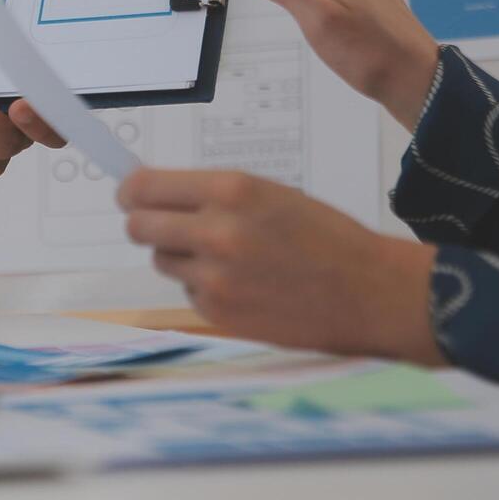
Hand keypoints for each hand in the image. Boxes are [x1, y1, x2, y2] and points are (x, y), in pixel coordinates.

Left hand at [118, 168, 444, 363]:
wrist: (369, 292)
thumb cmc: (326, 237)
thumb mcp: (269, 194)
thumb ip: (213, 195)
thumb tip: (154, 193)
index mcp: (230, 191)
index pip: (145, 187)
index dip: (130, 190)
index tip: (129, 193)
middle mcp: (215, 232)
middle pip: (138, 226)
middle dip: (145, 223)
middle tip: (160, 224)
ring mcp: (214, 277)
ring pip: (162, 260)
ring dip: (180, 256)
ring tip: (225, 256)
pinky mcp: (218, 313)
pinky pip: (188, 292)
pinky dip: (204, 287)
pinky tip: (244, 285)